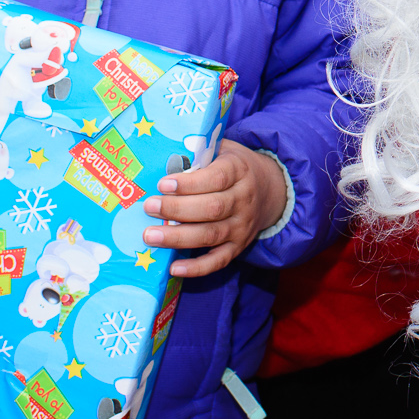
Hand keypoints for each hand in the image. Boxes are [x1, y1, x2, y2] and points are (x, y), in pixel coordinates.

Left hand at [141, 139, 286, 277]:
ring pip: (211, 235)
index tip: (162, 184)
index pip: (217, 178)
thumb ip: (198, 151)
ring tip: (150, 236)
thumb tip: (163, 157)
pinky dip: (197, 268)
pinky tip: (173, 268)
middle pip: (212, 208)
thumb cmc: (233, 167)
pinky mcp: (238, 247)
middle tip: (149, 207)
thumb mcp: (223, 150)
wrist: (269, 190)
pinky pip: (218, 261)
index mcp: (239, 171)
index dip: (189, 183)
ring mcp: (242, 226)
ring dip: (179, 237)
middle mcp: (244, 200)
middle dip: (177, 209)